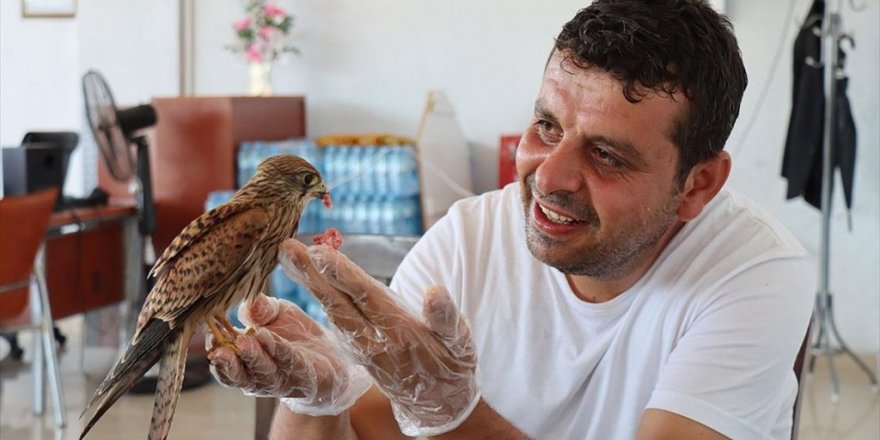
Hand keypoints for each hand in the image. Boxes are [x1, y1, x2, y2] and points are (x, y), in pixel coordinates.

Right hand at [206, 294, 371, 415]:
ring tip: (243, 343)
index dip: (214, 347)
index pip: (223, 360)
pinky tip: (269, 338)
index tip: (208, 331)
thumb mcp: (277, 314)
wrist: (332, 356)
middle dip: (228, 363)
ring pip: (262, 373)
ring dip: (252, 358)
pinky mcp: (304, 376)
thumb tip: (247, 302)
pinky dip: (278, 351)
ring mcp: (282, 379)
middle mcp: (258, 376)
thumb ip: (260, 309)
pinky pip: (290, 364)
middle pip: (238, 375)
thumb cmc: (295, 335)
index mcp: (245, 362)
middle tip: (218, 350)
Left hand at [279, 239, 479, 436]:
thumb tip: (435, 291)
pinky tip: (311, 282)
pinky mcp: (359, 351)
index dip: (343, 275)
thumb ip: (446, 317)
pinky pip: (337, 322)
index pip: (366, 297)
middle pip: (338, 303)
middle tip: (289, 249)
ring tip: (293, 258)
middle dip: (313, 276)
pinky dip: (322, 299)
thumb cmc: (452, 366)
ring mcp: (363, 347)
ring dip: (312, 284)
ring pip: (333, 311)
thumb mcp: (459, 343)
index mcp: (399, 331)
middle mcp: (375, 340)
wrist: (439, 404)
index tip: (321, 254)